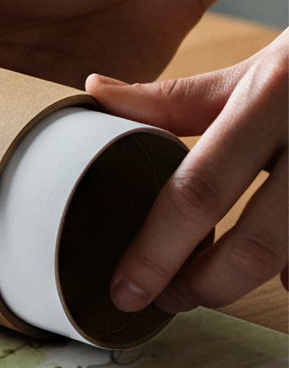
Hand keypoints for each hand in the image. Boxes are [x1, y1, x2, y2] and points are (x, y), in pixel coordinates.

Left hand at [89, 35, 287, 313]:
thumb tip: (96, 92)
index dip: (157, 250)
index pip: (200, 190)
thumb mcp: (254, 68)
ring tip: (210, 287)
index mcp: (272, 97)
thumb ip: (178, 96)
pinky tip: (280, 277)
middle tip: (169, 299)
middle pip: (256, 242)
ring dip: (251, 284)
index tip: (126, 289)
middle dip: (205, 284)